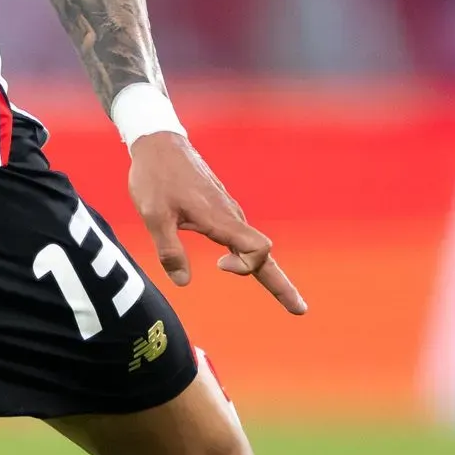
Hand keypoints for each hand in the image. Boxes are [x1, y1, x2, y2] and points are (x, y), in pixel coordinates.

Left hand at [128, 132, 306, 313]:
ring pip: (254, 247)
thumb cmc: (154, 177)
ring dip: (265, 272)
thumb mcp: (153, 216)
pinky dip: (248, 256)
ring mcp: (227, 212)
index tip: (219, 265)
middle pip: (265, 255)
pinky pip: (240, 237)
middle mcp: (230, 216)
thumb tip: (183, 282)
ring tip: (285, 297)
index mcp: (220, 218)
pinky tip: (240, 264)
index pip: (258, 250)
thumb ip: (169, 249)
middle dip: (282, 285)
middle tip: (301, 311)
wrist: (158, 143)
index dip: (246, 265)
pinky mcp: (219, 210)